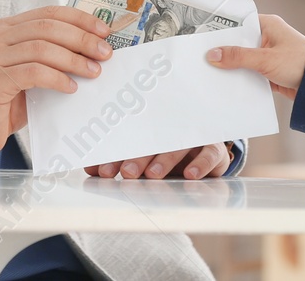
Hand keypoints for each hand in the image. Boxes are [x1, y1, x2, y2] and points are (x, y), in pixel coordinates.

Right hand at [0, 6, 111, 164]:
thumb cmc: (2, 104)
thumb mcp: (28, 73)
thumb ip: (50, 59)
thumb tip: (92, 53)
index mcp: (6, 29)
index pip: (48, 12)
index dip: (79, 18)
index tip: (104, 31)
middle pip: (48, 26)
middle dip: (82, 38)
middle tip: (105, 53)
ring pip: (42, 47)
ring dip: (74, 59)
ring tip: (94, 72)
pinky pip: (33, 72)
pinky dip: (57, 78)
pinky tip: (70, 88)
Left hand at [84, 142, 231, 180]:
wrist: (208, 147)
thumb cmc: (170, 153)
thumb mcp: (145, 158)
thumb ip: (118, 163)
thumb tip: (90, 168)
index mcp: (150, 130)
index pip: (131, 139)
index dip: (116, 155)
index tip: (102, 171)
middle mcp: (171, 130)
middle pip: (153, 141)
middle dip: (138, 158)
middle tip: (127, 173)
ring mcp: (192, 137)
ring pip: (179, 145)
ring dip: (165, 160)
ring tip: (153, 175)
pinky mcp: (214, 147)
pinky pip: (210, 153)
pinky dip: (201, 163)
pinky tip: (190, 175)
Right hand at [204, 14, 304, 99]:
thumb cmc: (300, 63)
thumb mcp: (265, 59)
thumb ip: (238, 57)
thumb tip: (213, 55)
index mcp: (268, 25)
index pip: (239, 23)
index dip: (222, 30)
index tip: (204, 38)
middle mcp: (268, 37)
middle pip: (239, 43)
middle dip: (225, 52)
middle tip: (204, 58)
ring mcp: (270, 55)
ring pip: (244, 59)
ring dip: (234, 67)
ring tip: (212, 73)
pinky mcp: (271, 71)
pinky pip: (251, 73)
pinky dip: (243, 78)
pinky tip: (230, 85)